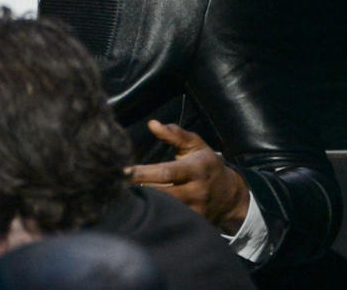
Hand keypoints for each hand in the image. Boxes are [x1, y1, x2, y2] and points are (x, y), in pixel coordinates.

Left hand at [127, 120, 249, 233]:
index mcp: (195, 170)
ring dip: (145, 204)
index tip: (122, 171)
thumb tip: (152, 123)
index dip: (143, 173)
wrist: (231, 195)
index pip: (166, 173)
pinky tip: (138, 211)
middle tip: (115, 186)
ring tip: (121, 197)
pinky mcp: (194, 223)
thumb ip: (174, 134)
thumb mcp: (195, 145)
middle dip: (139, 190)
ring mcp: (196, 211)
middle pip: (163, 194)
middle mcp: (196, 192)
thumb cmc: (206, 164)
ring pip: (166, 210)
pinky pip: (171, 221)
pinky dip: (155, 216)